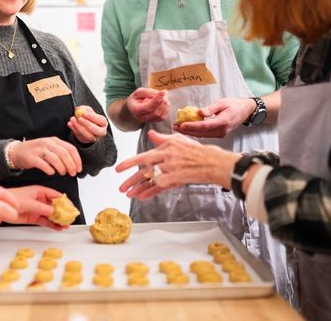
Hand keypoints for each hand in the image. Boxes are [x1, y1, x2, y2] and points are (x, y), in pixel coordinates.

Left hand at [7, 185, 66, 230]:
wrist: (0, 207)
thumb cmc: (12, 198)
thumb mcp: (28, 202)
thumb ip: (41, 207)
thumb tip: (53, 211)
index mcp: (39, 191)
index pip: (55, 195)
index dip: (64, 201)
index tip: (70, 207)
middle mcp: (40, 200)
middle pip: (55, 206)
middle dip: (63, 212)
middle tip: (70, 218)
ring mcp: (37, 209)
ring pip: (51, 215)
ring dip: (58, 220)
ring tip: (66, 225)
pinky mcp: (34, 218)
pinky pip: (45, 221)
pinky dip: (52, 225)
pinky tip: (57, 228)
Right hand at [11, 137, 81, 176]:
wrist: (17, 152)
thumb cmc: (36, 152)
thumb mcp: (50, 148)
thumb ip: (61, 153)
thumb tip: (74, 164)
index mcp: (54, 140)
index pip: (70, 148)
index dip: (77, 160)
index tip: (79, 169)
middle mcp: (47, 143)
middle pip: (64, 154)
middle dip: (71, 165)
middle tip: (72, 173)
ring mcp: (39, 150)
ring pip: (55, 159)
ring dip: (62, 168)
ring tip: (62, 173)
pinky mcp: (31, 157)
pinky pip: (43, 164)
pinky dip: (50, 170)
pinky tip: (51, 172)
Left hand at [67, 105, 107, 143]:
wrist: (83, 124)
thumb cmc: (87, 116)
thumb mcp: (87, 110)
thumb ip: (84, 109)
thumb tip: (79, 109)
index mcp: (103, 123)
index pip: (101, 121)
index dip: (93, 117)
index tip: (83, 113)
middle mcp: (101, 132)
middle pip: (97, 131)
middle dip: (87, 124)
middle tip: (79, 118)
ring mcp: (94, 138)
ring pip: (88, 136)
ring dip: (79, 128)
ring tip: (72, 119)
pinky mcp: (86, 141)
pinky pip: (81, 137)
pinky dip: (74, 130)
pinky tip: (69, 123)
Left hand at [115, 130, 238, 200]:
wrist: (213, 162)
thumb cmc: (197, 151)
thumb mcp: (179, 140)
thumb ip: (162, 138)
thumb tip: (151, 134)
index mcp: (164, 148)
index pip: (142, 156)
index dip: (128, 163)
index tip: (118, 169)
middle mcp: (165, 158)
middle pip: (143, 171)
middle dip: (130, 180)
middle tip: (120, 187)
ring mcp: (170, 169)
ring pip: (150, 180)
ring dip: (138, 188)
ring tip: (128, 195)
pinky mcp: (176, 178)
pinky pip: (160, 187)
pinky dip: (150, 192)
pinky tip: (141, 197)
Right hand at [126, 88, 169, 122]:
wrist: (134, 106)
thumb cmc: (136, 98)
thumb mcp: (139, 92)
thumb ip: (148, 92)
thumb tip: (160, 94)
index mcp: (136, 110)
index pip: (148, 107)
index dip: (156, 100)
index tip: (162, 92)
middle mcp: (142, 118)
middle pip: (155, 113)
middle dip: (162, 102)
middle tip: (164, 93)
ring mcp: (148, 121)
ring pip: (160, 116)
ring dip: (165, 106)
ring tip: (164, 97)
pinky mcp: (154, 121)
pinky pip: (163, 118)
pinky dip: (166, 109)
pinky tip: (165, 103)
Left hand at [173, 98, 255, 137]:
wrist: (244, 111)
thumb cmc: (233, 104)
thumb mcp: (222, 102)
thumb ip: (210, 108)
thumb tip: (198, 112)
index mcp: (224, 121)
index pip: (205, 126)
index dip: (193, 126)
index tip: (182, 124)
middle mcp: (222, 130)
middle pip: (202, 133)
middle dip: (187, 130)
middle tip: (175, 126)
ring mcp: (221, 134)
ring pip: (202, 135)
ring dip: (189, 132)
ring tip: (177, 127)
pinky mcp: (219, 135)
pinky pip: (205, 135)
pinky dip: (195, 132)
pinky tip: (186, 128)